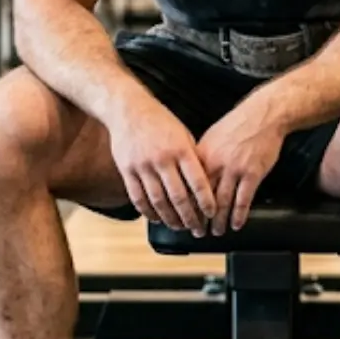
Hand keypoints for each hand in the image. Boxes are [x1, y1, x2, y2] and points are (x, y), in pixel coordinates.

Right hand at [106, 99, 214, 234]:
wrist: (129, 109)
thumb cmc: (160, 122)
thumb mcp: (183, 134)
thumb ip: (192, 158)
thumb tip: (205, 184)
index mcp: (180, 149)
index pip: (198, 182)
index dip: (206, 202)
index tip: (212, 214)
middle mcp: (162, 159)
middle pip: (178, 197)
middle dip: (191, 218)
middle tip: (198, 229)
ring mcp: (142, 166)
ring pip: (158, 201)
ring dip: (171, 219)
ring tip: (180, 227)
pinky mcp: (126, 170)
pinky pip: (138, 198)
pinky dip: (148, 212)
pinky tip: (157, 218)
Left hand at [198, 100, 289, 234]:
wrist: (263, 115)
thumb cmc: (238, 125)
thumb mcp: (212, 137)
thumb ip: (202, 158)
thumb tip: (192, 175)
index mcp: (202, 155)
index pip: (189, 186)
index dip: (186, 204)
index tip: (185, 216)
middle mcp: (215, 163)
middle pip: (203, 197)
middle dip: (200, 218)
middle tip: (198, 231)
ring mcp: (234, 169)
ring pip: (222, 203)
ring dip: (219, 221)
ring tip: (217, 231)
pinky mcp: (253, 174)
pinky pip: (244, 200)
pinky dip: (239, 215)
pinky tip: (237, 224)